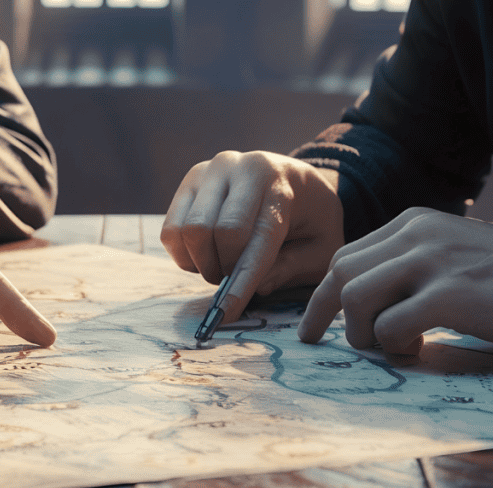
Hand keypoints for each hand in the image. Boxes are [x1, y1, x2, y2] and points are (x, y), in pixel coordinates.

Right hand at [161, 150, 343, 322]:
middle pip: (216, 232)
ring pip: (188, 231)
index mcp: (279, 183)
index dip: (241, 281)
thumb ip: (293, 267)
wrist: (295, 178)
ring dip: (202, 263)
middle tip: (236, 279)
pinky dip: (184, 255)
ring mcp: (210, 172)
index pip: (255, 237)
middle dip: (224, 269)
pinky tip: (206, 254)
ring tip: (222, 265)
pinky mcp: (189, 182)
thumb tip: (256, 286)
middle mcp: (240, 168)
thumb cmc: (312, 218)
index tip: (228, 314)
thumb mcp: (322, 247)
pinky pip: (171, 230)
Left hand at [298, 207, 492, 355]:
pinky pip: (389, 325)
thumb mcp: (452, 256)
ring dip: (364, 334)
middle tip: (342, 347)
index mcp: (413, 223)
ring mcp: (433, 260)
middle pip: (340, 274)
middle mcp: (417, 233)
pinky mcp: (451, 293)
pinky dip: (394, 346)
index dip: (322, 297)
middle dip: (329, 316)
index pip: (345, 257)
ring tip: (397, 346)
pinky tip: (421, 349)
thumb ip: (408, 268)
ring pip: (355, 298)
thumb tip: (360, 305)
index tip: (312, 330)